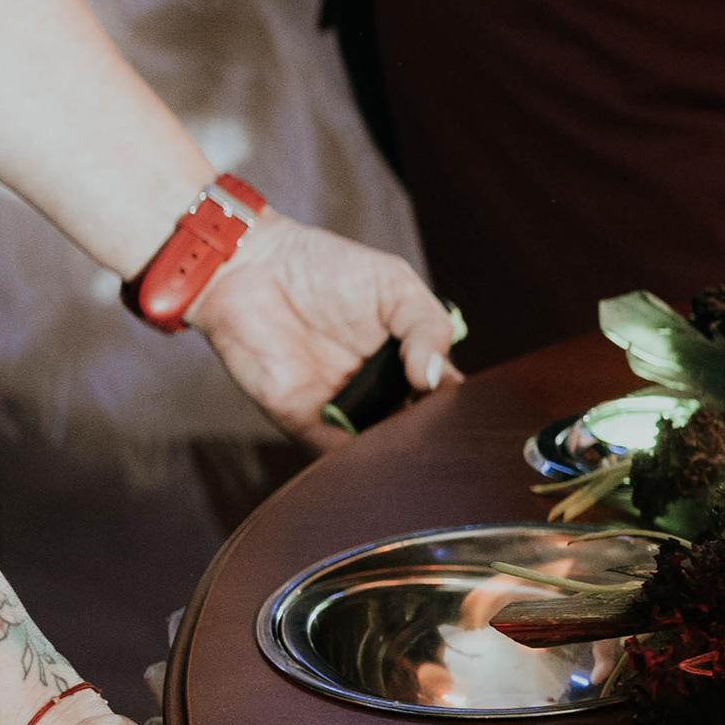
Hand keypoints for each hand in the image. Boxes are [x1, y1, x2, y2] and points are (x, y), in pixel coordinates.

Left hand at [185, 210, 455, 445]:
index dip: (459, 410)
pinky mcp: (300, 419)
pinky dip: (351, 461)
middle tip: (441, 438)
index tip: (470, 415)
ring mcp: (340, 408)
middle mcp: (376, 392)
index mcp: (405, 362)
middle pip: (413, 430)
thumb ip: (426, 327)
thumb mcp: (396, 286)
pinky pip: (330, 453)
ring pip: (376, 449)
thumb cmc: (327, 267)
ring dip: (394, 454)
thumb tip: (433, 379)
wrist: (254, 263)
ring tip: (410, 447)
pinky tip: (371, 450)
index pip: (443, 398)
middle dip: (429, 440)